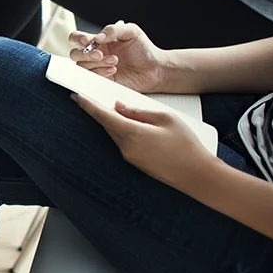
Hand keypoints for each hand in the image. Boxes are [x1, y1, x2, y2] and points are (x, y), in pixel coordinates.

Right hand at [68, 21, 168, 91]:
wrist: (155, 68)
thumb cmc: (143, 49)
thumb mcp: (131, 31)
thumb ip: (112, 30)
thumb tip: (97, 38)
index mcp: (98, 41)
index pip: (77, 38)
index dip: (77, 39)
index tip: (88, 41)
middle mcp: (94, 55)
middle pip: (74, 54)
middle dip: (85, 54)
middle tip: (100, 54)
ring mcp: (97, 69)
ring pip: (81, 67)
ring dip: (96, 64)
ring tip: (114, 61)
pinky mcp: (101, 81)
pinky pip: (91, 78)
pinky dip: (100, 73)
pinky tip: (113, 70)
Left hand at [73, 96, 216, 190]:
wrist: (196, 175)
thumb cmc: (186, 145)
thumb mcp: (166, 118)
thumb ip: (139, 111)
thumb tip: (119, 107)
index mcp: (132, 133)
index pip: (103, 116)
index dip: (88, 106)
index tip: (76, 96)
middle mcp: (126, 147)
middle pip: (107, 125)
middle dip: (101, 111)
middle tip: (96, 98)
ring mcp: (130, 157)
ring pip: (115, 134)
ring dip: (113, 122)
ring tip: (120, 110)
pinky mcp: (135, 162)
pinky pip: (123, 142)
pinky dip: (123, 131)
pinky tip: (132, 125)